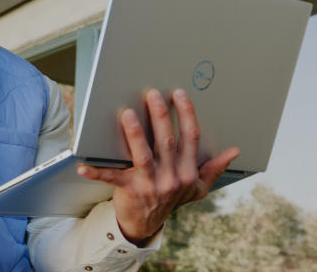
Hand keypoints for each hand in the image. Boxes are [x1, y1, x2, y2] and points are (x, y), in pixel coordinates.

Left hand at [77, 88, 239, 243]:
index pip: (190, 138)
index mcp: (188, 172)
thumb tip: (234, 151)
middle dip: (161, 116)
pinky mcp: (129, 190)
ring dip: (135, 134)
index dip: (187, 114)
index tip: (179, 93)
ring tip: (127, 114)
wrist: (146, 223)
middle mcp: (171, 178)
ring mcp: (150, 185)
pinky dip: (96, 170)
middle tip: (153, 94)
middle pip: (167, 142)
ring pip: (143, 155)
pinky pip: (111, 177)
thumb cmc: (171, 198)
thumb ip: (214, 167)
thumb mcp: (197, 187)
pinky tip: (82, 163)